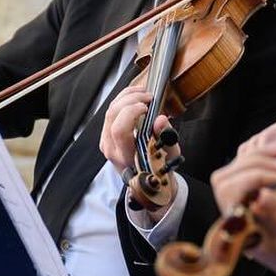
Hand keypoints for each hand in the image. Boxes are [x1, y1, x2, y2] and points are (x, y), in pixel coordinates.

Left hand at [101, 85, 179, 218]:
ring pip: (109, 111)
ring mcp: (106, 141)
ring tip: (144, 92)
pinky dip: (122, 100)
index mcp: (125, 156)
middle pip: (112, 115)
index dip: (131, 112)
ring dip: (126, 97)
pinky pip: (111, 113)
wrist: (148, 183)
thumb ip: (166, 137)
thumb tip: (161, 119)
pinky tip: (134, 94)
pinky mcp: (107, 135)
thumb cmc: (159, 169)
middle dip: (130, 99)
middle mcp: (111, 149)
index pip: (119, 130)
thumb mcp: (169, 155)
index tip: (148, 107)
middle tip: (149, 97)